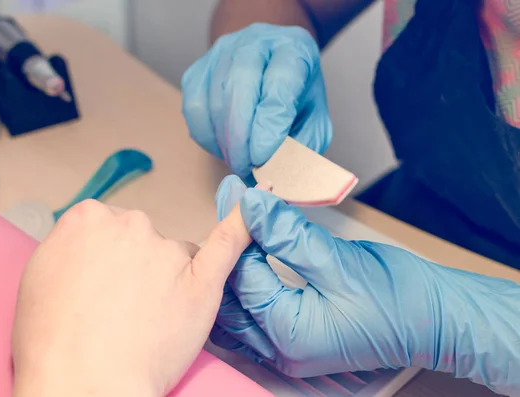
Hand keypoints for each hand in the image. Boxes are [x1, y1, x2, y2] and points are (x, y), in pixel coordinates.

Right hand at [11, 199, 251, 396]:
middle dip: (137, 267)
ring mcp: (166, 249)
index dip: (107, 260)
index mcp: (87, 218)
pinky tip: (254, 206)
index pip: (108, 227)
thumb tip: (88, 243)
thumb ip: (71, 247)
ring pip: (176, 256)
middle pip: (143, 238)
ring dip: (168, 281)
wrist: (82, 382)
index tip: (104, 282)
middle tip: (122, 309)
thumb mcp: (39, 277)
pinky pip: (227, 241)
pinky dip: (242, 223)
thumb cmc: (53, 342)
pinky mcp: (199, 278)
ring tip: (146, 322)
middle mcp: (129, 224)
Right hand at [181, 23, 331, 178]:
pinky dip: (207, 137)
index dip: (269, 125)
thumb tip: (282, 180)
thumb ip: (304, 146)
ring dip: (224, 142)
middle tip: (246, 168)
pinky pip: (194, 110)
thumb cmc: (295, 94)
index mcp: (293, 50)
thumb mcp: (314, 118)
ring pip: (212, 101)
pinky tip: (224, 148)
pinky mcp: (197, 71)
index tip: (263, 158)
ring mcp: (220, 54)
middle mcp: (255, 43)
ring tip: (239, 161)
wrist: (269, 62)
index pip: (279, 84)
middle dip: (240, 137)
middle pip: (239, 86)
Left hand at [211, 176, 519, 395]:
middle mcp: (281, 349)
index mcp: (288, 335)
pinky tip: (250, 250)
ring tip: (238, 220)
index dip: (235, 230)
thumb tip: (253, 207)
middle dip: (230, 245)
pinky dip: (253, 275)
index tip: (235, 194)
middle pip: (234, 292)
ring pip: (242, 301)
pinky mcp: (296, 336)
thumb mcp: (337, 260)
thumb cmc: (399, 298)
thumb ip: (287, 235)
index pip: (243, 277)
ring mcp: (288, 347)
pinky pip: (258, 307)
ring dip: (238, 261)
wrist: (435, 320)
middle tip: (231, 203)